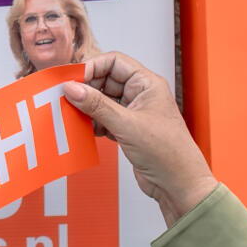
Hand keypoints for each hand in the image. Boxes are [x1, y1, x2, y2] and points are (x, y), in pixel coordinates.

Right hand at [63, 51, 217, 224]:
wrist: (179, 184)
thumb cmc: (168, 152)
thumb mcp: (127, 125)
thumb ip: (97, 105)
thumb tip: (72, 88)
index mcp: (147, 84)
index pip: (114, 62)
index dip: (92, 67)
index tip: (73, 79)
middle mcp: (141, 95)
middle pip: (106, 80)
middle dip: (86, 88)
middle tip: (67, 98)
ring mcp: (134, 113)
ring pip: (103, 100)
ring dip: (87, 107)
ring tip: (72, 114)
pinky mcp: (127, 131)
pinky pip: (104, 118)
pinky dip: (92, 122)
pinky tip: (84, 129)